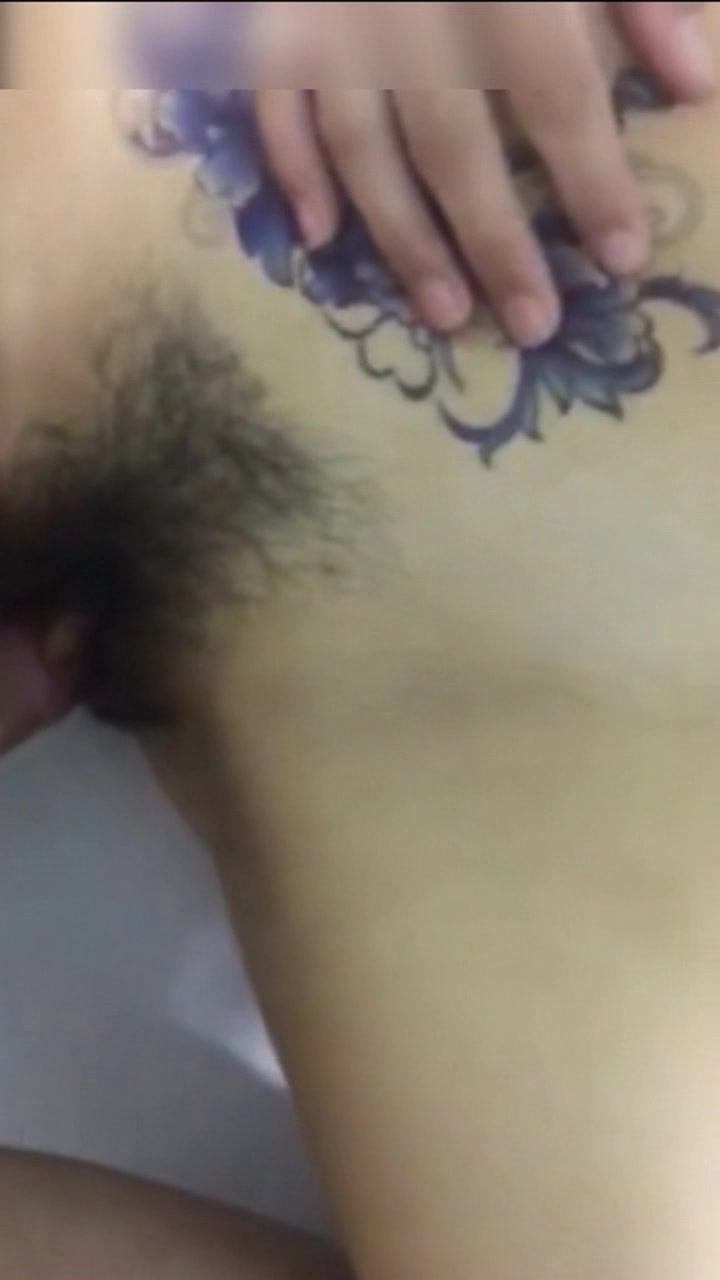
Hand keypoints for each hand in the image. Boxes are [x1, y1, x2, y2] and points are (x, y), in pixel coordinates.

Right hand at [253, 1, 714, 345]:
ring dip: (402, 238)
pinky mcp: (274, 12)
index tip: (621, 257)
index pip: (554, 92)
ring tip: (445, 314)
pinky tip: (318, 236)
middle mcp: (407, 6)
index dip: (591, 180)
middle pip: (455, 145)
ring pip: (362, 147)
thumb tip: (693, 78)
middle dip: (497, 242)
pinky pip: (271, 101)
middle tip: (533, 326)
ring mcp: (330, 15)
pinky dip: (290, 169)